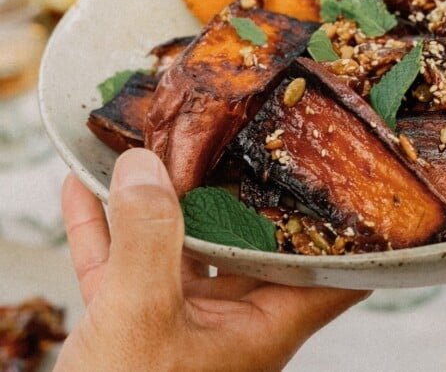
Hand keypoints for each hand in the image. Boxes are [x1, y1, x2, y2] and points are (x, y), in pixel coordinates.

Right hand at [56, 149, 367, 370]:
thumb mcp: (142, 317)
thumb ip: (148, 241)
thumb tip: (145, 167)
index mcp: (264, 322)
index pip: (333, 271)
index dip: (351, 229)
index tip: (353, 176)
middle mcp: (231, 317)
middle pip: (248, 239)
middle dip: (236, 188)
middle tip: (239, 134)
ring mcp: (180, 318)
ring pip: (179, 244)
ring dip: (159, 200)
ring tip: (153, 147)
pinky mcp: (131, 324)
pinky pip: (121, 263)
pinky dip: (103, 227)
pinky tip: (80, 187)